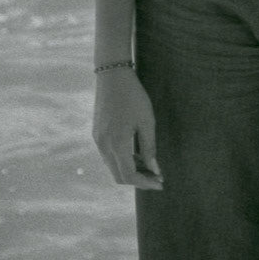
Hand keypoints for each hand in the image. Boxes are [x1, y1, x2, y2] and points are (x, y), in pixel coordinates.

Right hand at [92, 69, 162, 189]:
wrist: (112, 76)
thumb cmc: (133, 97)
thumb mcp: (147, 122)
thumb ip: (149, 148)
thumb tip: (155, 170)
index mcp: (117, 144)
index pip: (129, 176)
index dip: (146, 183)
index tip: (161, 183)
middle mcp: (104, 146)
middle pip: (119, 176)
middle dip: (139, 180)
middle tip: (157, 177)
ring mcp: (98, 141)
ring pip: (113, 168)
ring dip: (130, 171)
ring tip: (150, 166)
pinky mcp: (97, 135)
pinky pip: (109, 156)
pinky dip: (123, 161)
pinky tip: (137, 154)